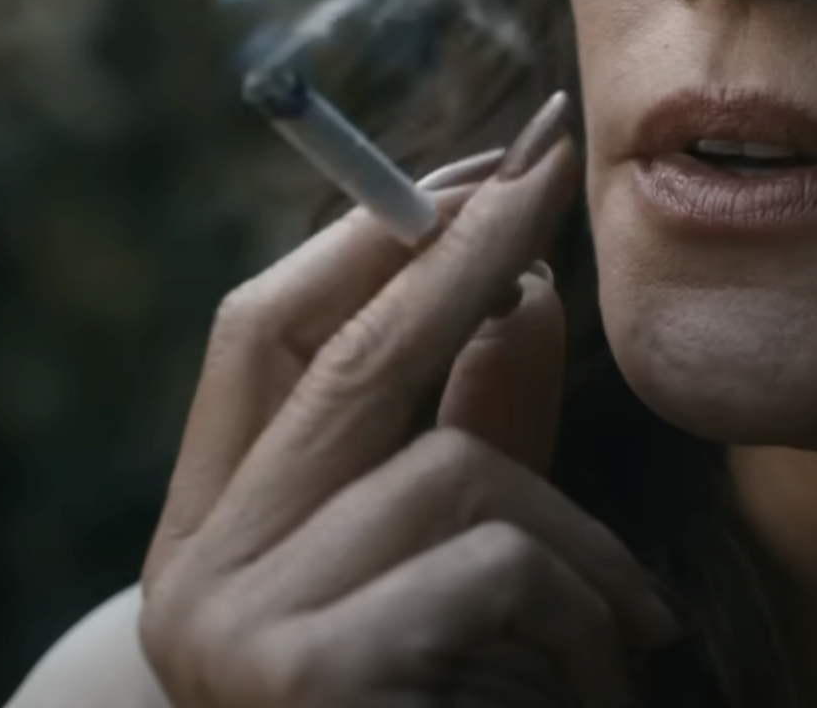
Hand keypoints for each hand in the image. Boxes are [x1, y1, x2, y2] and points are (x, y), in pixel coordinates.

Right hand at [137, 94, 677, 706]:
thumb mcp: (464, 565)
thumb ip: (479, 432)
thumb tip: (527, 286)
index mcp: (211, 533)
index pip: (256, 335)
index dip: (369, 236)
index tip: (480, 161)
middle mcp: (194, 577)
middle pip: (342, 358)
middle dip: (470, 248)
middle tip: (556, 161)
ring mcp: (234, 629)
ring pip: (455, 468)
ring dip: (581, 546)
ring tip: (623, 635)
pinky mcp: (308, 676)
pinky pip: (494, 564)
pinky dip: (584, 614)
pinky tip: (595, 682)